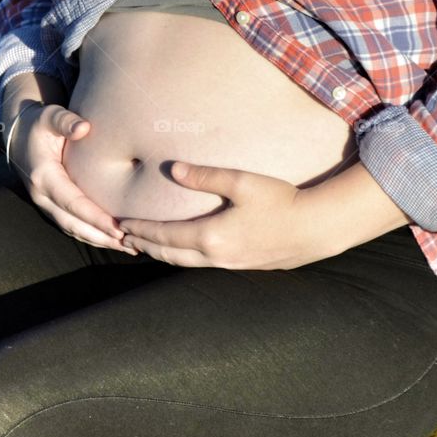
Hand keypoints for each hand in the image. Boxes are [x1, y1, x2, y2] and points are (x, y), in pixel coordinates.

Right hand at [7, 103, 134, 252]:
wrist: (18, 134)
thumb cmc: (39, 123)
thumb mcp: (50, 116)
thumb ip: (65, 121)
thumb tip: (83, 128)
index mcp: (44, 176)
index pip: (72, 203)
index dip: (95, 218)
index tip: (118, 228)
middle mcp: (42, 196)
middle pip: (73, 224)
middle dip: (101, 237)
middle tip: (130, 244)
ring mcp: (45, 203)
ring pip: (72, 229)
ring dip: (98, 240)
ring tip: (127, 247)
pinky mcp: (51, 205)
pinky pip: (71, 225)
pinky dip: (90, 234)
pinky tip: (110, 240)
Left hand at [116, 161, 330, 269]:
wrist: (314, 228)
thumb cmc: (279, 201)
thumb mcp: (242, 182)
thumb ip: (206, 176)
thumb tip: (173, 170)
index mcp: (210, 236)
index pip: (164, 235)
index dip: (140, 230)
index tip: (121, 225)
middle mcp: (215, 256)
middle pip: (169, 255)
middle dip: (146, 246)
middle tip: (125, 239)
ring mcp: (230, 265)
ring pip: (185, 264)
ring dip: (164, 254)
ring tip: (149, 246)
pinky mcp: (243, 266)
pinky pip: (203, 265)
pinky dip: (184, 258)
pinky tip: (187, 251)